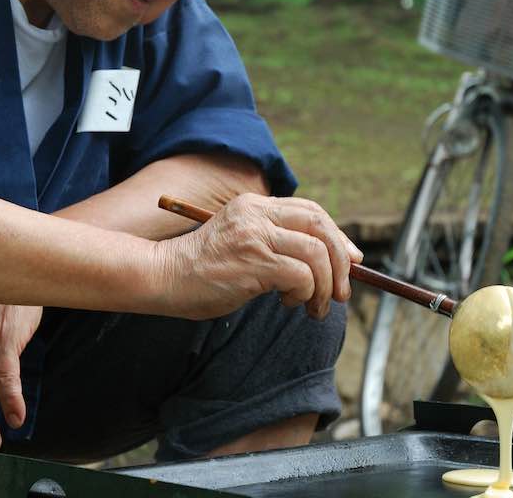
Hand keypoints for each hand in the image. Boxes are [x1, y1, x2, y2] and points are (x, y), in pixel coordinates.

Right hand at [157, 194, 362, 320]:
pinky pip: (301, 275)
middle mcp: (256, 214)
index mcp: (254, 205)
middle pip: (321, 226)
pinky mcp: (253, 261)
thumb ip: (272, 242)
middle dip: (341, 260)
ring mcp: (254, 235)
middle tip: (340, 291)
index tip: (350, 261)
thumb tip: (323, 263)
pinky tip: (289, 304)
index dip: (338, 237)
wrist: (162, 276)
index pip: (311, 212)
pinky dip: (306, 294)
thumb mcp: (239, 242)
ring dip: (324, 285)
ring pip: (317, 252)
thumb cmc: (200, 269)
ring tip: (313, 307)